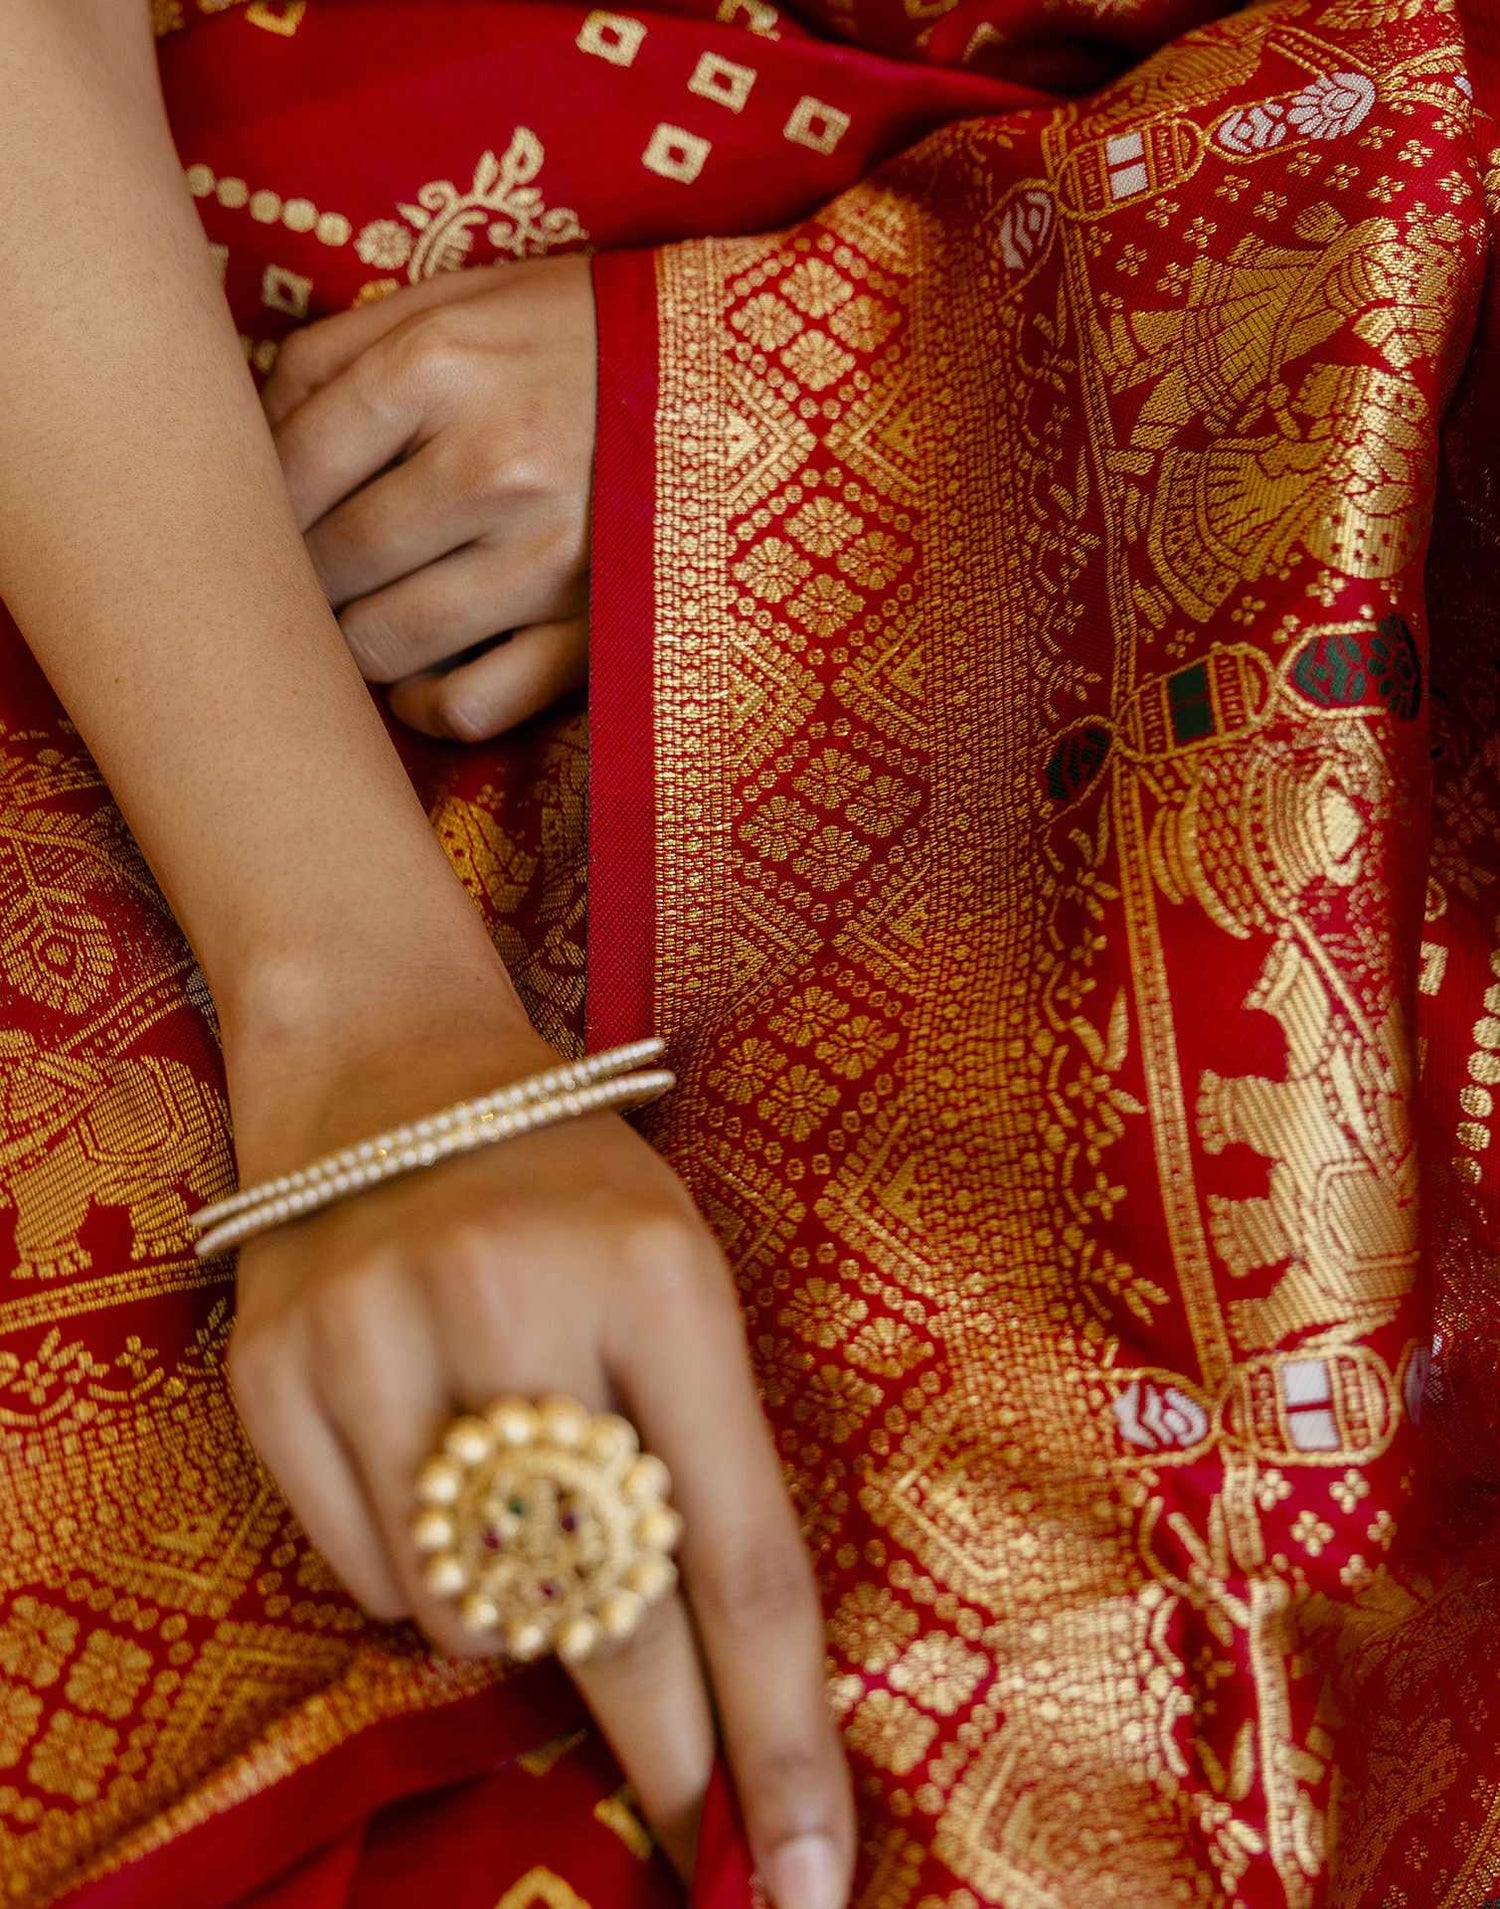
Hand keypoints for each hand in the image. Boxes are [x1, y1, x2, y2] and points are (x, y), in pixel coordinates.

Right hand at [223, 991, 853, 1908]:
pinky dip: (417, 1574)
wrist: (388, 1062)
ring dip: (515, 1621)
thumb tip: (719, 1688)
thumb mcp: (679, 1269)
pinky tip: (425, 1463)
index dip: (779, 1736)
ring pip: (470, 1620)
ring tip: (514, 1500)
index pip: (737, 1554)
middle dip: (665, 1753)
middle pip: (608, 1615)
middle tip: (698, 1842)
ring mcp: (374, 1337)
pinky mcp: (273, 1373)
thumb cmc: (572, 1182)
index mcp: (658, 1274)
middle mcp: (511, 1300)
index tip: (805, 1878)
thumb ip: (702, 1454)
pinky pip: (367, 1579)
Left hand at [262, 257, 595, 741]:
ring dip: (351, 642)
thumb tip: (242, 424)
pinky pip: (470, 705)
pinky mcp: (596, 629)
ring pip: (384, 642)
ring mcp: (546, 561)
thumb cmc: (590, 331)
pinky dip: (423, 708)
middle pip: (327, 562)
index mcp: (440, 364)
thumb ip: (346, 345)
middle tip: (306, 574)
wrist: (749, 377)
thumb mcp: (468, 294)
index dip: (252, 506)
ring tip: (359, 619)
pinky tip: (416, 682)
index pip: (286, 465)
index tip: (256, 519)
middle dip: (298, 578)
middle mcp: (488, 464)